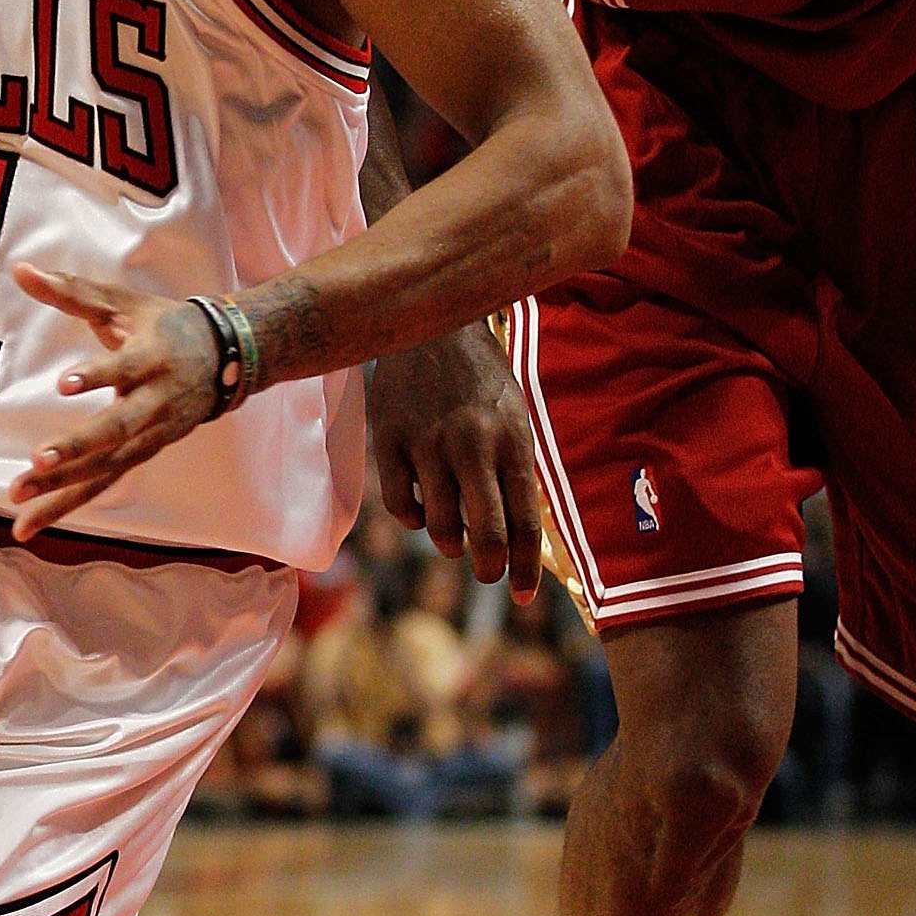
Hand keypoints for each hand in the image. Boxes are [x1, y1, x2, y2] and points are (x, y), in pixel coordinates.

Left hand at [6, 263, 221, 538]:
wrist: (227, 359)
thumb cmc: (163, 326)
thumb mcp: (122, 302)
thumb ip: (71, 290)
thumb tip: (20, 269)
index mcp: (151, 358)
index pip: (124, 368)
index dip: (98, 375)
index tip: (67, 381)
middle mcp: (154, 403)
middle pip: (115, 430)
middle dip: (78, 447)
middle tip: (39, 459)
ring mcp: (151, 436)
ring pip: (106, 467)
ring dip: (62, 488)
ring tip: (18, 500)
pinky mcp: (143, 455)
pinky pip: (103, 483)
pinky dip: (67, 502)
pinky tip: (31, 521)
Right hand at [365, 319, 543, 600]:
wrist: (432, 320)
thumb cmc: (481, 377)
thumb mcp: (513, 415)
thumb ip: (514, 470)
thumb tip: (516, 535)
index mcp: (513, 439)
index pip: (525, 521)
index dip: (526, 567)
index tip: (523, 594)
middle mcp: (473, 444)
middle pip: (487, 532)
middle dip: (491, 567)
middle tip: (489, 573)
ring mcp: (428, 442)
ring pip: (441, 526)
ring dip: (450, 544)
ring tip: (454, 541)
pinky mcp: (390, 438)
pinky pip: (401, 504)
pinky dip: (414, 519)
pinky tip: (422, 511)